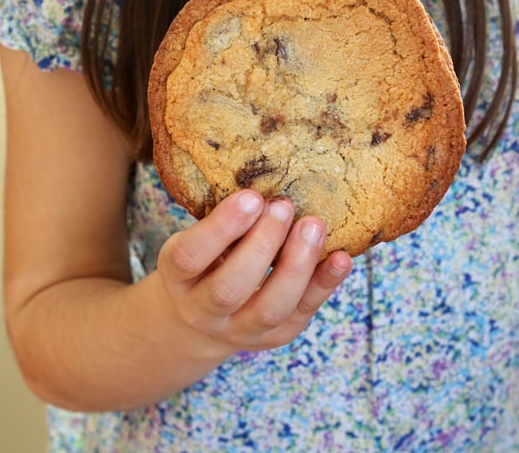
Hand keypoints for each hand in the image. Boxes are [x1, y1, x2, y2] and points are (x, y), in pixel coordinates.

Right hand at [157, 190, 352, 353]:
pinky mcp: (274, 336)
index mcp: (177, 278)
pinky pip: (302, 313)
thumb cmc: (203, 261)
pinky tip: (341, 258)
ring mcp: (239, 330)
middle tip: (284, 206)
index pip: (190, 257)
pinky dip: (324, 284)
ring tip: (314, 225)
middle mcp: (203, 311)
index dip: (221, 227)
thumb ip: (222, 221)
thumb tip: (266, 181)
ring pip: (269, 309)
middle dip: (262, 245)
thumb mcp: (195, 239)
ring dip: (296, 266)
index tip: (251, 196)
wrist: (198, 318)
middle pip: (229, 288)